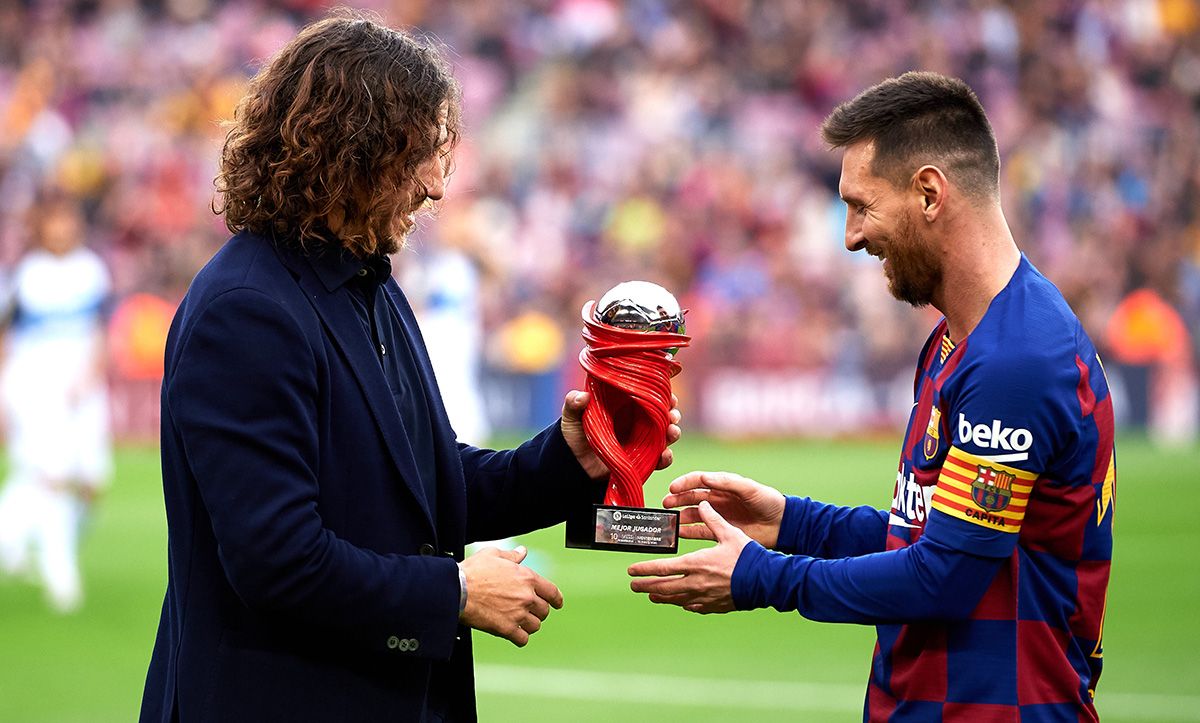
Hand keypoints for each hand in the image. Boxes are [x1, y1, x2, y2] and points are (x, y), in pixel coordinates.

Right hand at [458, 546, 562, 646]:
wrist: (457, 590)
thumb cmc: (473, 571)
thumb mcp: (493, 555)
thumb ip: (511, 555)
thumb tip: (522, 552)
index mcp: (527, 578)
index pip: (552, 592)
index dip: (556, 599)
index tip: (557, 604)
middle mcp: (526, 597)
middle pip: (544, 611)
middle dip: (538, 612)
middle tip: (529, 612)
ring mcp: (518, 614)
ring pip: (535, 626)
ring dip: (529, 625)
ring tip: (520, 623)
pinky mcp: (507, 629)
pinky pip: (523, 639)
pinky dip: (520, 638)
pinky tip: (514, 634)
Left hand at [561, 390, 681, 479]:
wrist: (574, 465)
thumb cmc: (574, 434)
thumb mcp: (571, 418)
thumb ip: (573, 405)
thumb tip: (581, 397)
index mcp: (624, 403)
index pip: (649, 393)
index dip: (662, 392)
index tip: (668, 394)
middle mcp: (637, 419)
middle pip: (663, 413)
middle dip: (673, 413)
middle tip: (672, 415)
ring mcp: (641, 439)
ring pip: (666, 433)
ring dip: (673, 432)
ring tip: (672, 433)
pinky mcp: (642, 459)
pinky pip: (659, 458)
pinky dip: (666, 458)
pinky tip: (665, 456)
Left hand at [627, 501, 749, 613]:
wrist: (766, 581)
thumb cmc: (748, 557)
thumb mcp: (730, 533)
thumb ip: (713, 519)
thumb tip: (702, 504)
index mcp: (696, 563)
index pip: (662, 568)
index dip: (644, 570)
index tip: (631, 571)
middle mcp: (696, 583)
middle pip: (663, 587)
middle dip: (646, 586)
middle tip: (634, 585)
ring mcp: (704, 597)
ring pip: (676, 599)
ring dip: (661, 597)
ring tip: (651, 596)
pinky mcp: (714, 606)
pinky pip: (693, 606)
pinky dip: (683, 603)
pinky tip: (682, 603)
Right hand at [663, 471, 784, 548]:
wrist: (782, 525)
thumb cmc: (768, 501)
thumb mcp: (749, 488)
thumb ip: (727, 482)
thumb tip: (704, 478)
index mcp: (723, 485)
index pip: (698, 481)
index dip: (684, 483)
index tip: (672, 488)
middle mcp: (718, 499)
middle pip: (691, 497)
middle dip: (677, 499)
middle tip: (665, 504)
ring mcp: (718, 516)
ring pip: (693, 514)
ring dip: (680, 516)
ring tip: (669, 520)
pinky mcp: (721, 531)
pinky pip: (701, 531)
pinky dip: (689, 532)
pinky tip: (679, 533)